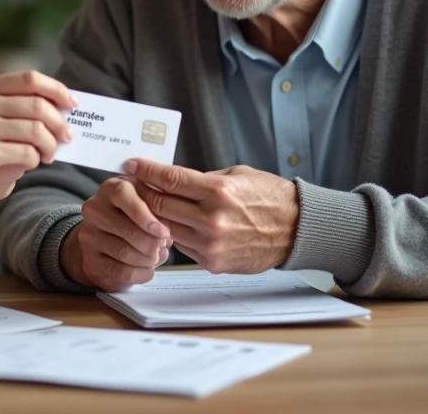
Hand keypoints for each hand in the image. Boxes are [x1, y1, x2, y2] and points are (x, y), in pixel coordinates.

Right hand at [0, 71, 74, 200]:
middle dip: (60, 122)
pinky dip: (35, 159)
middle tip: (67, 136)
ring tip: (49, 154)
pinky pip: (26, 153)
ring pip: (36, 130)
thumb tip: (62, 111)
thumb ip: (14, 107)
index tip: (72, 104)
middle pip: (38, 105)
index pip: (30, 78)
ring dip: (50, 145)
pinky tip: (32, 162)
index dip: (57, 89)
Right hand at [60, 176, 173, 291]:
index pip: (122, 195)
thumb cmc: (133, 213)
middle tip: (163, 246)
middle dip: (152, 242)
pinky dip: (141, 273)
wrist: (104, 234)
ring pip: (125, 252)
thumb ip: (157, 210)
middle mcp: (94, 209)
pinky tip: (148, 269)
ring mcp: (89, 236)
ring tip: (157, 256)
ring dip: (148, 259)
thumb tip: (166, 236)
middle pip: (126, 229)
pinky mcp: (90, 260)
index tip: (163, 231)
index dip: (144, 214)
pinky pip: (120, 271)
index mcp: (110, 188)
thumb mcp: (145, 201)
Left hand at [125, 160, 298, 274]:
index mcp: (218, 191)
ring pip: (166, 228)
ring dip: (154, 216)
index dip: (146, 170)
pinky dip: (174, 234)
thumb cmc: (268, 198)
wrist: (296, 229)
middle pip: (160, 204)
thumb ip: (202, 180)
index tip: (131, 163)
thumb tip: (171, 179)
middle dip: (143, 192)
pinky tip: (173, 224)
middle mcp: (212, 219)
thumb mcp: (236, 176)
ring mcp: (211, 244)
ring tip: (148, 204)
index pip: (169, 179)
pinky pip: (182, 246)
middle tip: (133, 184)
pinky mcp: (212, 262)